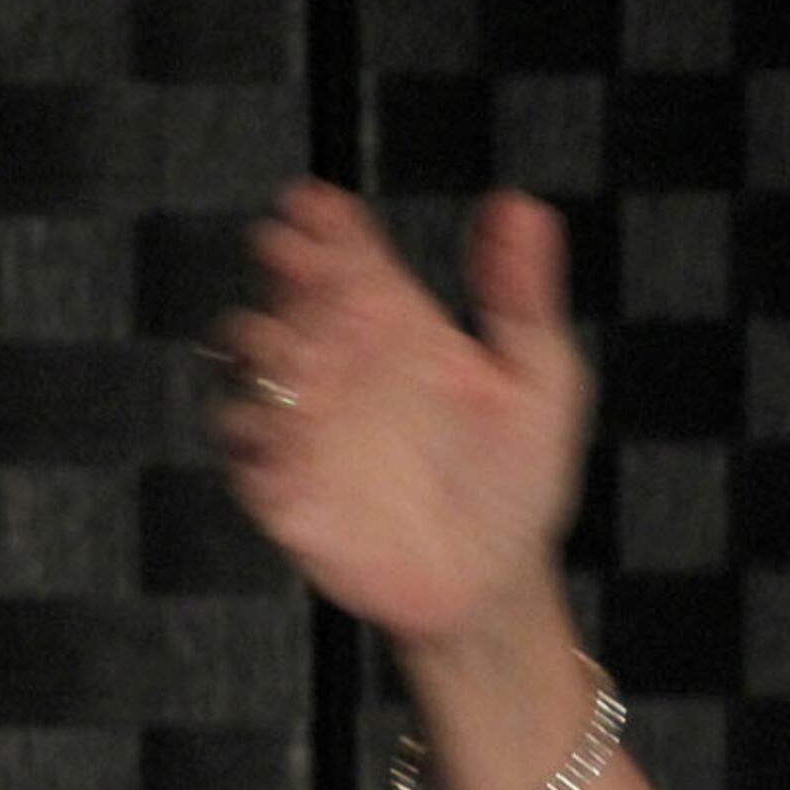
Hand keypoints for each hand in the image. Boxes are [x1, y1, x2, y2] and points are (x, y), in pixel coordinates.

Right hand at [213, 182, 591, 651]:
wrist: (494, 585)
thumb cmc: (517, 480)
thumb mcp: (539, 379)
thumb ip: (522, 294)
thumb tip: (522, 206)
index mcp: (400, 332)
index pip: (350, 260)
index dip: (327, 228)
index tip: (314, 205)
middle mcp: (347, 368)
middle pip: (294, 300)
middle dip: (286, 275)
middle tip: (294, 259)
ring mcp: (312, 427)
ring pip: (257, 367)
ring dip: (267, 349)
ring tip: (299, 347)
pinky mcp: (290, 488)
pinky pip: (250, 450)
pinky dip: (257, 433)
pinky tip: (286, 428)